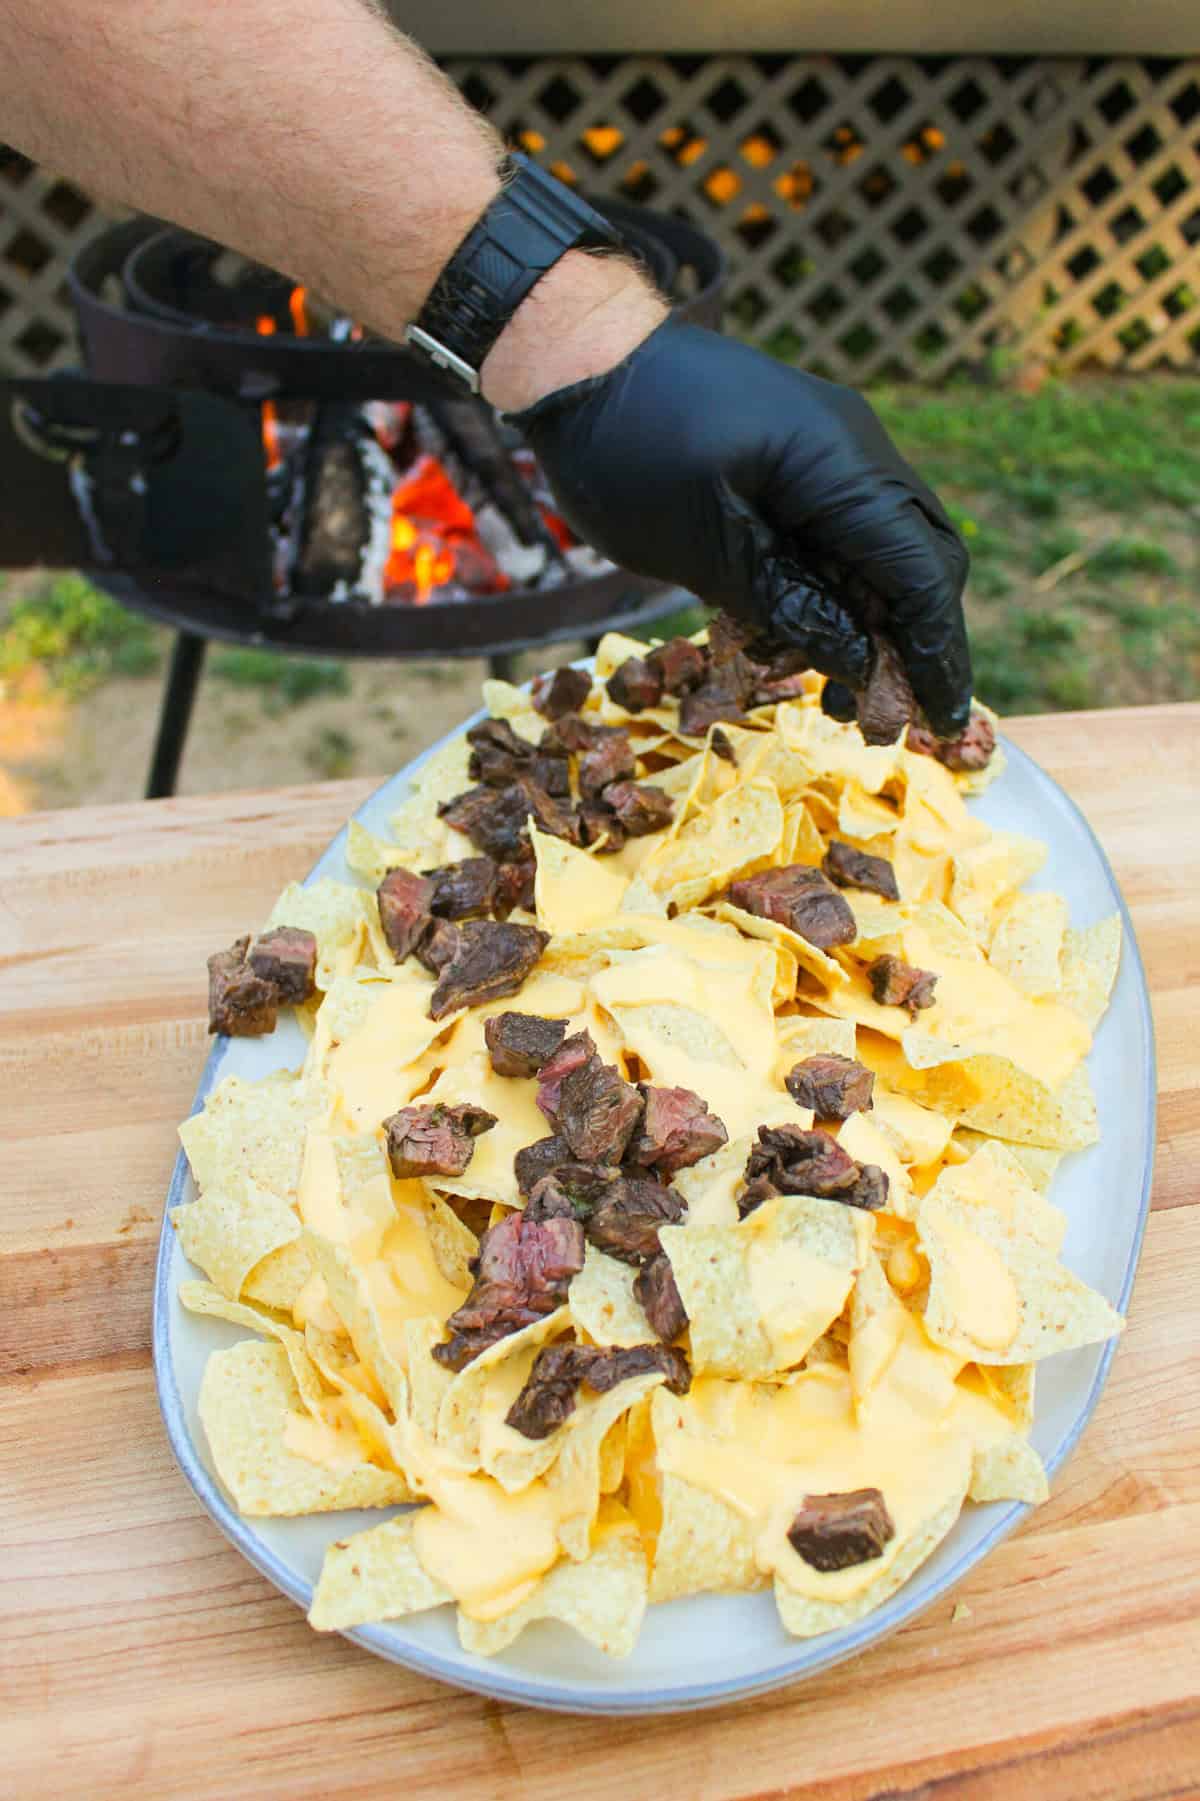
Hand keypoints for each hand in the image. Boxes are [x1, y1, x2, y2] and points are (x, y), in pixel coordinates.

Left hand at [508, 314, 971, 736]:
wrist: (582, 357)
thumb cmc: (627, 449)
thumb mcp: (703, 550)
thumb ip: (788, 607)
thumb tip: (861, 661)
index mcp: (839, 465)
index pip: (921, 572)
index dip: (936, 651)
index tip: (942, 717)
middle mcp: (855, 450)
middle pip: (922, 558)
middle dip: (916, 642)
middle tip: (897, 717)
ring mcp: (831, 449)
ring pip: (885, 549)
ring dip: (874, 622)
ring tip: (844, 694)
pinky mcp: (800, 457)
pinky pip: (842, 531)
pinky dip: (837, 590)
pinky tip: (810, 640)